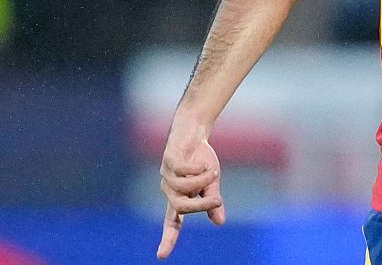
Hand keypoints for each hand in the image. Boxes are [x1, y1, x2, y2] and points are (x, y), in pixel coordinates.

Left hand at [156, 123, 225, 258]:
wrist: (194, 131)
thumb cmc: (201, 159)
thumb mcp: (211, 183)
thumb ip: (212, 201)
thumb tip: (219, 223)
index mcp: (178, 198)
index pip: (172, 223)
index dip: (168, 239)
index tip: (162, 256)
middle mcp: (169, 189)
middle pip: (181, 207)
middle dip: (201, 205)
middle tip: (218, 197)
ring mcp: (166, 175)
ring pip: (184, 188)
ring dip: (203, 181)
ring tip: (214, 171)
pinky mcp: (168, 159)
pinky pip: (182, 170)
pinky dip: (197, 169)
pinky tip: (204, 164)